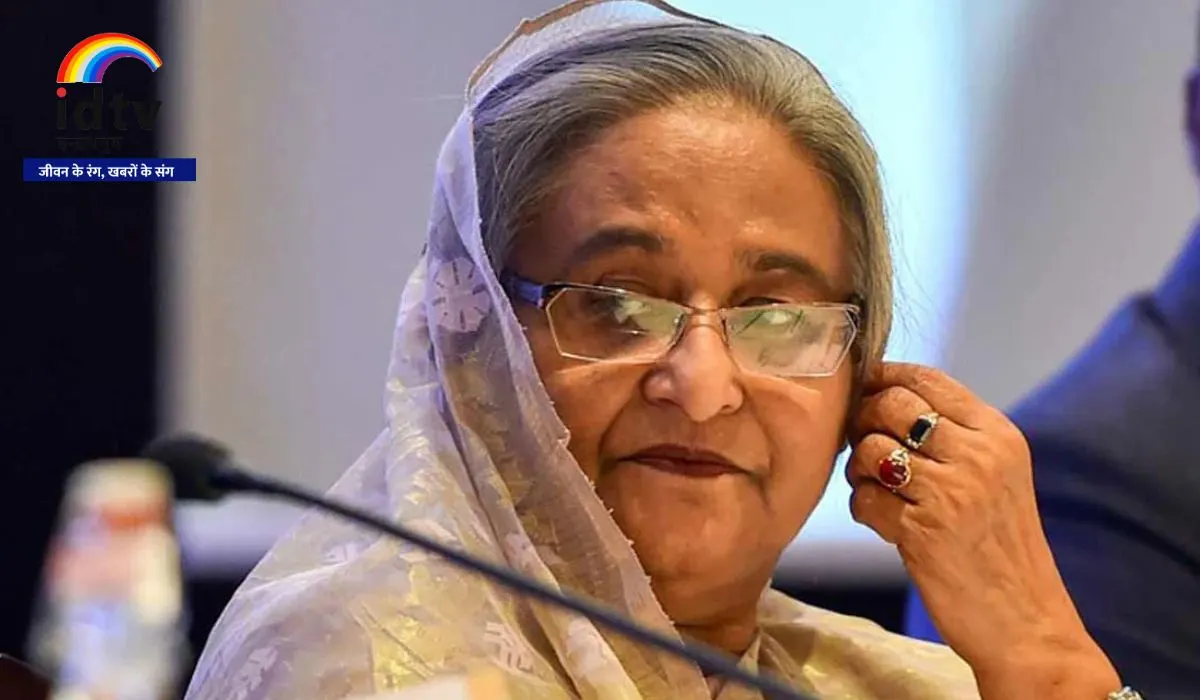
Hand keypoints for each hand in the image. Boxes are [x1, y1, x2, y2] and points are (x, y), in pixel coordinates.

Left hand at [846, 362, 1119, 697]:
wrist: (1027, 626)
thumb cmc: (1002, 549)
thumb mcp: (996, 477)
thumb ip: (954, 437)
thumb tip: (883, 396)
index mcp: (998, 435)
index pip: (927, 379)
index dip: (884, 377)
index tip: (863, 391)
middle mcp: (978, 456)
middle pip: (889, 405)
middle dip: (862, 422)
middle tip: (863, 449)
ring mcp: (951, 493)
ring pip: (869, 449)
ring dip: (859, 470)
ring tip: (875, 490)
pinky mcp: (922, 532)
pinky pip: (864, 499)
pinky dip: (864, 510)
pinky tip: (885, 524)